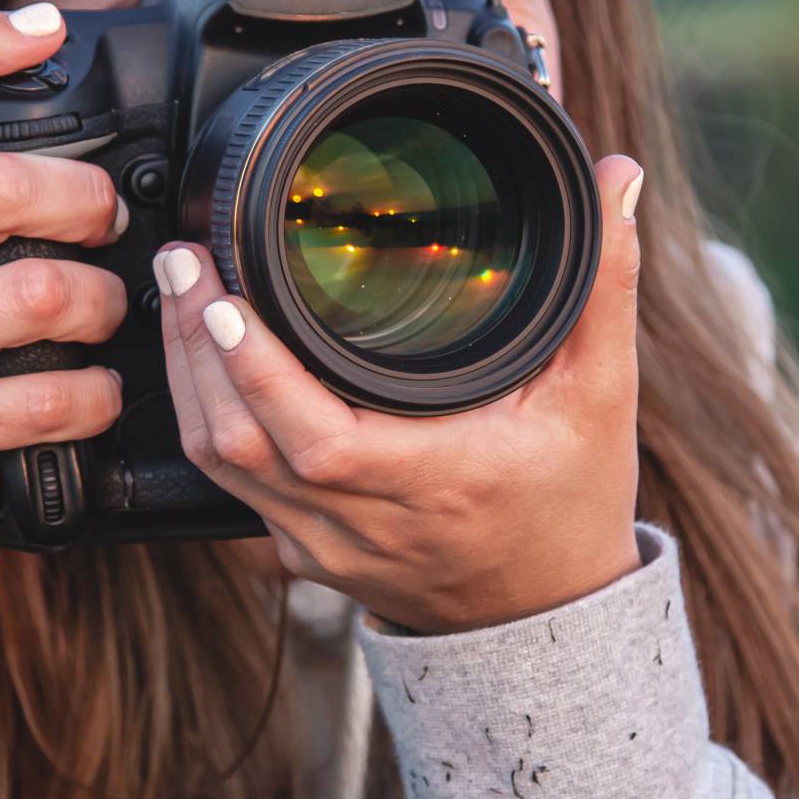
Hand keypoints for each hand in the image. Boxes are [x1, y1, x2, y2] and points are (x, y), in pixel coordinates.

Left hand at [155, 156, 647, 633]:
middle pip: (239, 444)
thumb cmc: (574, 505)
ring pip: (222, 467)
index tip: (225, 293)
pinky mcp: (305, 555)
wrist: (549, 620)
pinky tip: (202, 362)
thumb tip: (619, 178)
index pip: (314, 437)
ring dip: (188, 378)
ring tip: (180, 294)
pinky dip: (208, 418)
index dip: (256, 369)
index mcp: (434, 481)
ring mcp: (325, 545)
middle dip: (195, 346)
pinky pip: (233, 488)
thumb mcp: (602, 396)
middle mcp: (365, 523)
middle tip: (183, 260)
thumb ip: (604, 285)